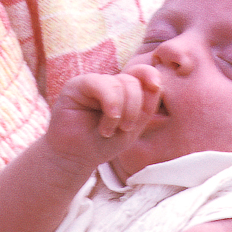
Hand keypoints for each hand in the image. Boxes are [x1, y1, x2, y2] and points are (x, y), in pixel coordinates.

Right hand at [45, 65, 161, 170]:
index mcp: (123, 92)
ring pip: (118, 83)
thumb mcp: (131, 129)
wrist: (74, 157)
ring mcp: (92, 84)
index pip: (140, 73)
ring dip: (120, 112)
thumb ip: (144, 108)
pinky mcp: (76, 86)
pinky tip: (106, 124)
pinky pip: (100, 84)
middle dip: (135, 106)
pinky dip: (110, 103)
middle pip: (132, 80)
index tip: (156, 87)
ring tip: (108, 131)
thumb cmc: (101, 144)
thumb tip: (156, 86)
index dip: (150, 75)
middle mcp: (108, 84)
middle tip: (125, 128)